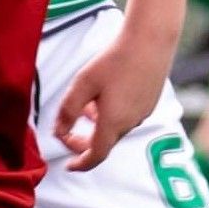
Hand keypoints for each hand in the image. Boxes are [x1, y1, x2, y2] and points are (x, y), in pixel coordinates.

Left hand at [54, 31, 173, 172]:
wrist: (150, 41)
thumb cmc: (115, 60)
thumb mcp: (83, 84)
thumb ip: (68, 110)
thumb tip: (58, 131)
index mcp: (113, 123)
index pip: (96, 155)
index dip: (80, 164)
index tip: (68, 166)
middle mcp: (130, 122)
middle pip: (104, 143)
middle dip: (83, 141)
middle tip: (66, 131)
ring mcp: (142, 113)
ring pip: (114, 128)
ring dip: (96, 124)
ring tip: (86, 104)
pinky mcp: (148, 102)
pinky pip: (125, 117)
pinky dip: (109, 114)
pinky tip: (104, 95)